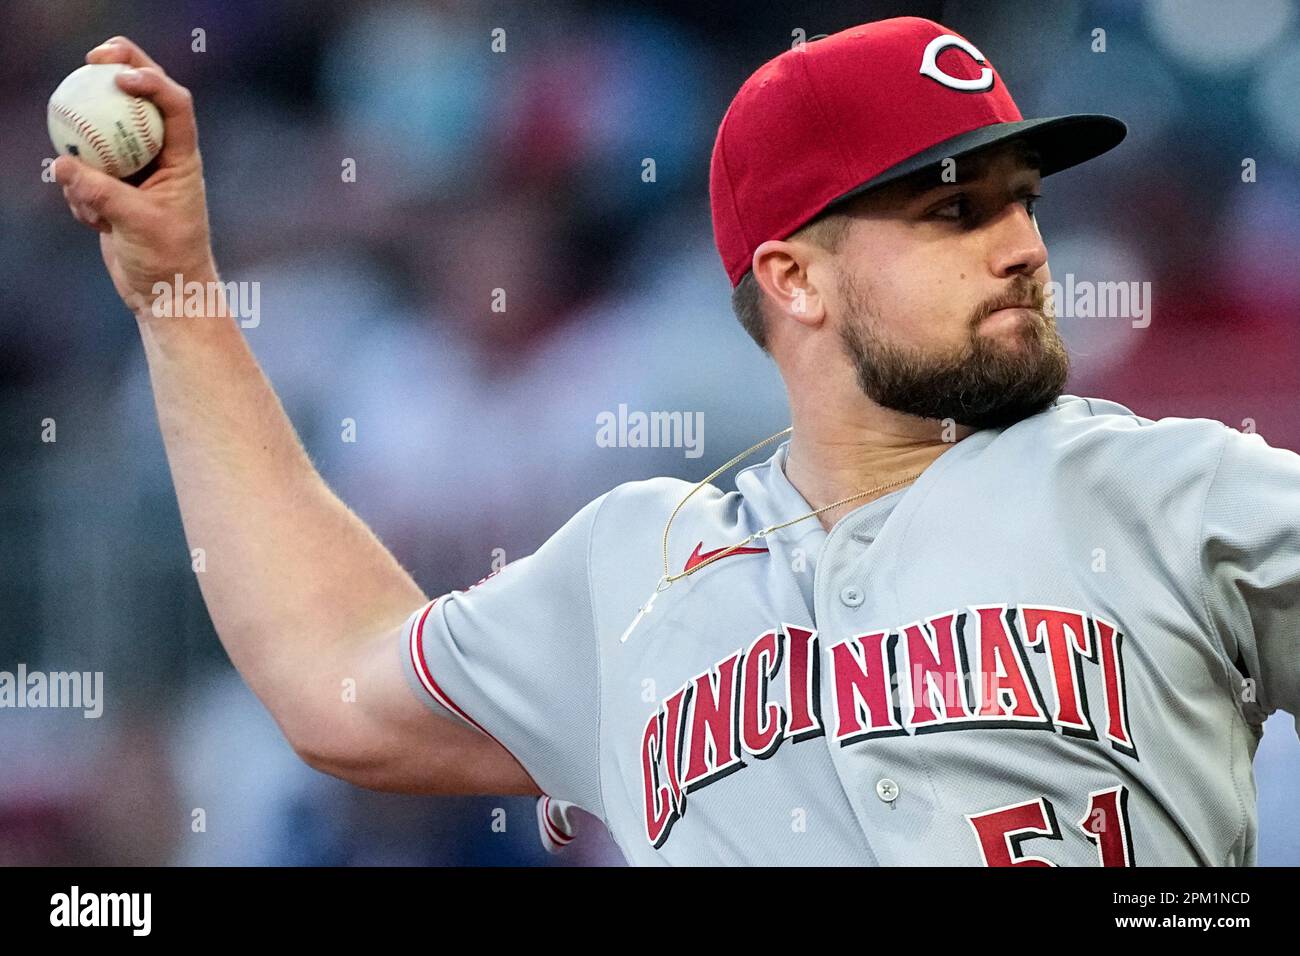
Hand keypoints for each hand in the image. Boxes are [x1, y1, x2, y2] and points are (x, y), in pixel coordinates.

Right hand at [54, 37, 216, 318]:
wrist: (164, 293)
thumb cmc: (167, 261)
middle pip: (141, 100)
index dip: (151, 79)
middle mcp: (161, 157)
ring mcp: (134, 170)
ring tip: (96, 206)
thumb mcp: (136, 224)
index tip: (119, 77)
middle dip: (118, 70)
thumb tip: (63, 162)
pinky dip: (80, 195)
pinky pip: (83, 173)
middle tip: (90, 59)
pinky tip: (94, 223)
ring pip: (100, 136)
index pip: (174, 105)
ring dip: (85, 162)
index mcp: (181, 159)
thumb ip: (101, 191)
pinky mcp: (112, 187)